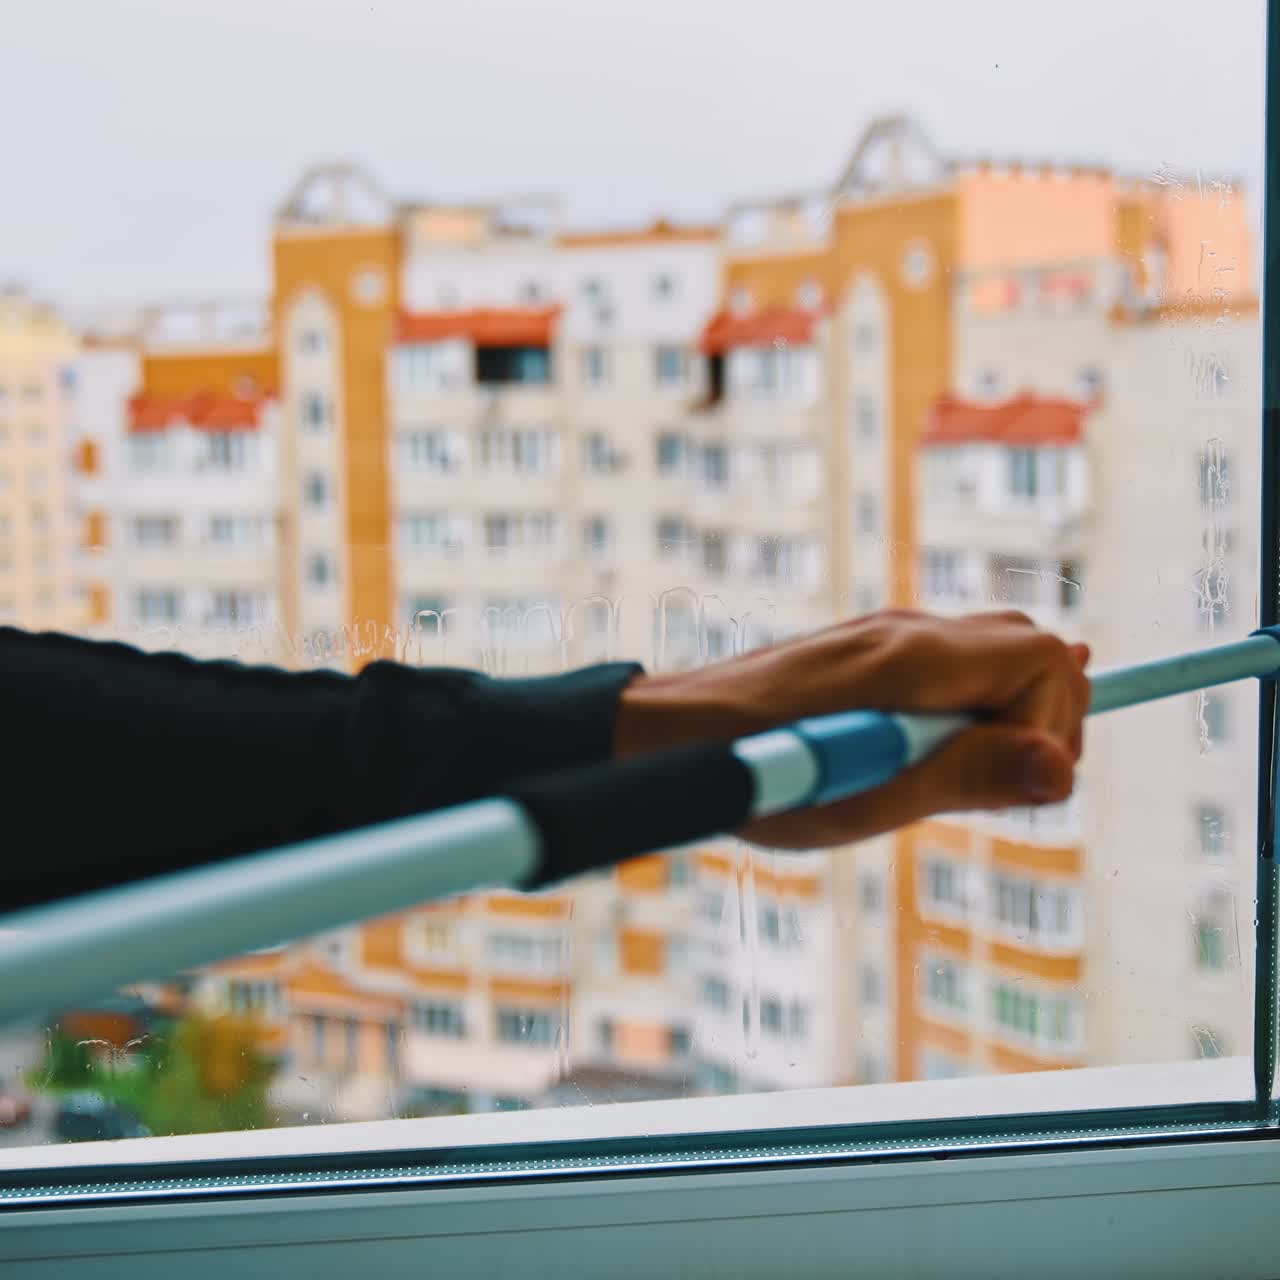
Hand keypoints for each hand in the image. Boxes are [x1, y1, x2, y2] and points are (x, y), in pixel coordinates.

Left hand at [613, 609, 1089, 848]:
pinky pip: (957, 661)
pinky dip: (973, 701)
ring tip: (956, 771)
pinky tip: (944, 742)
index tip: (1010, 786)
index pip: (1047, 660)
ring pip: (999, 652)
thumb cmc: (764, 772)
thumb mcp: (869, 796)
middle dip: (1041, 718)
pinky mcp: (871, 650)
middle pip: (1034, 649)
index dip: (1051, 727)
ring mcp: (889, 634)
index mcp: (916, 659)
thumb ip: (966, 777)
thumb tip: (1062, 767)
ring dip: (1007, 713)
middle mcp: (910, 630)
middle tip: (990, 784)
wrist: (676, 732)